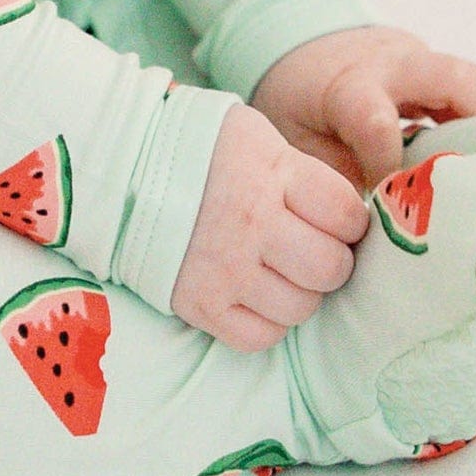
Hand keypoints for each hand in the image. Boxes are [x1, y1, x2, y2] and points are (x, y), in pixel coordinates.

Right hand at [167, 103, 368, 350]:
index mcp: (272, 173)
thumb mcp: (257, 138)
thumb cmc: (201, 146)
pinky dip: (269, 323)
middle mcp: (252, 224)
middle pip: (329, 268)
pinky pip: (260, 337)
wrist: (124, 165)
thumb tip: (350, 215)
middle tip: (316, 250)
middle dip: (333, 262)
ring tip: (284, 272)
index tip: (338, 221)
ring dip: (302, 294)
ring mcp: (225, 268)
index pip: (345, 214)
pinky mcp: (199, 303)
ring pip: (300, 308)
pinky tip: (259, 296)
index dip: (351, 221)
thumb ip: (301, 173)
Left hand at [250, 25, 475, 188]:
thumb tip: (364, 233)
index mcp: (350, 86)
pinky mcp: (438, 66)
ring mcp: (422, 60)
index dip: (390, 162)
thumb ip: (330, 180)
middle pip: (448, 79)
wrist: (295, 39)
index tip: (400, 200)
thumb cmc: (297, 102)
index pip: (376, 121)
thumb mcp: (296, 142)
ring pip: (471, 77)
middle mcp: (394, 65)